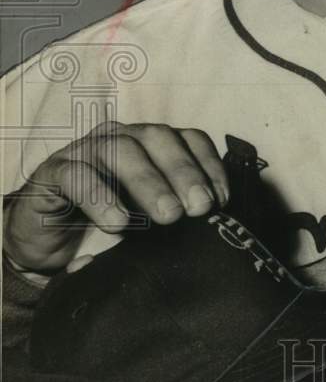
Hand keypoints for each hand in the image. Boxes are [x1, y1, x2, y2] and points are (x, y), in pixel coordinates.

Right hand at [3, 121, 228, 273]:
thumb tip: (214, 235)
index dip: (209, 165)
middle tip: (199, 208)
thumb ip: (176, 221)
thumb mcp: (149, 224)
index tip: (222, 200)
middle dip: (184, 171)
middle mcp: (122, 139)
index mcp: (151, 146)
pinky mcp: (54, 172)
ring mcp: (87, 151)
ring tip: (167, 216)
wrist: (47, 243)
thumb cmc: (107, 228)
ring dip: (149, 182)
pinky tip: (117, 223)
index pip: (188, 138)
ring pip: (122, 151)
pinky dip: (100, 197)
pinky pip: (77, 176)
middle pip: (159, 138)